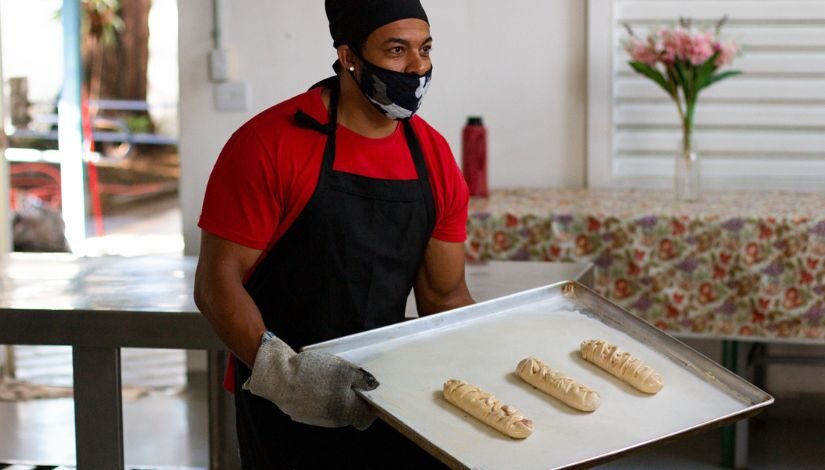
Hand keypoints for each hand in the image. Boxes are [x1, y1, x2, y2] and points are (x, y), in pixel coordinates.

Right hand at [243, 333, 378, 429]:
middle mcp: (333, 420)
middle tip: (348, 379)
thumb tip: (374, 386)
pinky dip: (321, 398)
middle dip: (352, 398)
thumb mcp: (343, 369)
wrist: (279, 378)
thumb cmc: (314, 372)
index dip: (370, 405)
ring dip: (336, 397)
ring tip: (329, 380)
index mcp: (346, 412)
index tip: (367, 391)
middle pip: (350, 412)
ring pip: (335, 410)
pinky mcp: (303, 414)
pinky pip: (320, 408)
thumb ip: (362, 379)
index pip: (366, 417)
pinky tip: (315, 384)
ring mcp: (317, 419)